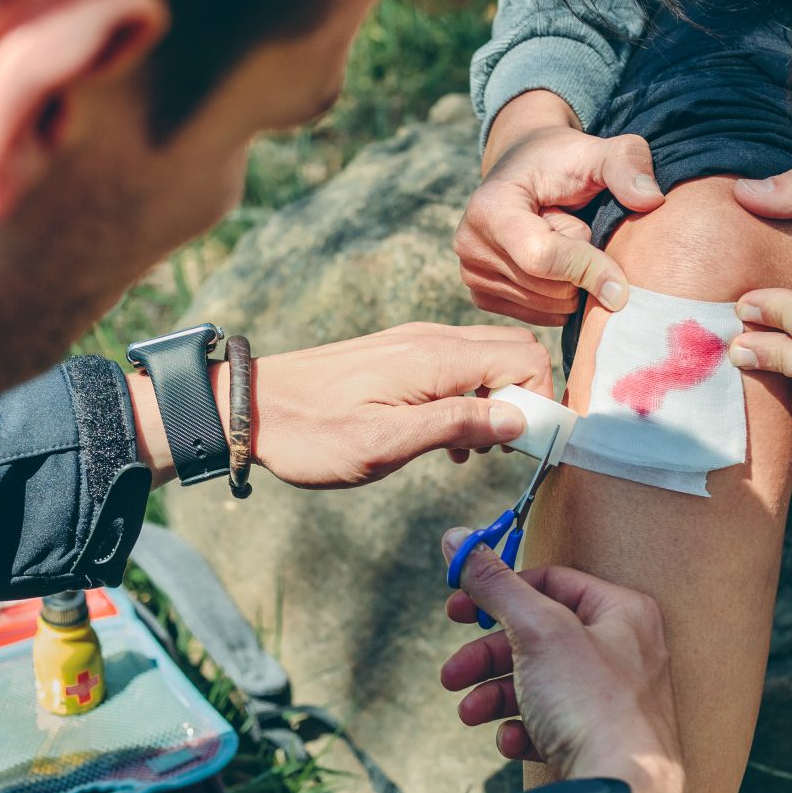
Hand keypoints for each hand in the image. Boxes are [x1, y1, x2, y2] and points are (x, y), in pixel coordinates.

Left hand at [127, 323, 555, 488]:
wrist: (250, 407)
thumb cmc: (313, 433)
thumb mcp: (386, 443)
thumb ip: (456, 425)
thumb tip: (518, 419)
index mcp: (435, 357)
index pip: (525, 357)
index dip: (541, 401)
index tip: (530, 448)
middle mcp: (431, 339)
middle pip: (513, 352)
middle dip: (525, 400)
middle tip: (505, 451)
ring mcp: (415, 344)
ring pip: (486, 361)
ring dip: (495, 404)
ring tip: (472, 453)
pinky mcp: (400, 357)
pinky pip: (457, 369)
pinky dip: (468, 401)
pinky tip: (446, 442)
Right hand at [439, 532, 686, 792]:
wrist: (621, 790)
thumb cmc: (592, 703)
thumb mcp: (536, 628)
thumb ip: (495, 583)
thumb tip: (456, 539)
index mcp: (622, 613)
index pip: (550, 584)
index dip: (499, 593)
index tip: (456, 609)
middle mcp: (624, 652)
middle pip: (538, 638)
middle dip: (487, 658)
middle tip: (451, 673)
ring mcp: (614, 701)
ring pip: (539, 685)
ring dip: (495, 697)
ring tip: (469, 714)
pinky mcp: (600, 742)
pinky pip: (551, 726)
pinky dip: (523, 731)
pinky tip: (512, 742)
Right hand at [453, 91, 664, 326]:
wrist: (525, 170)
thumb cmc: (562, 161)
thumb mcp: (597, 152)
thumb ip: (626, 164)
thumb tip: (651, 199)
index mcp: (489, 208)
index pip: (543, 257)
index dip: (589, 268)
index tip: (623, 280)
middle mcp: (470, 246)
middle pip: (549, 288)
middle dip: (581, 267)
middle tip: (574, 228)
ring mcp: (471, 275)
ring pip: (548, 306)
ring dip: (572, 282)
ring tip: (561, 243)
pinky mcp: (481, 296)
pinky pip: (539, 316)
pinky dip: (560, 296)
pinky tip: (554, 265)